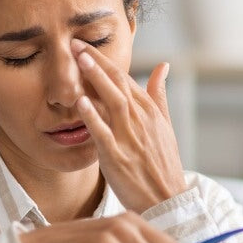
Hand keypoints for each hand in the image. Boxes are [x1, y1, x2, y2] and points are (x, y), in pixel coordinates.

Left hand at [71, 39, 188, 213]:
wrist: (167, 200)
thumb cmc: (163, 164)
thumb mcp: (165, 125)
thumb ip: (159, 94)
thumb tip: (163, 66)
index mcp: (149, 111)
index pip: (124, 77)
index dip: (103, 59)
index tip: (84, 45)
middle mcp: (140, 119)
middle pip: (116, 83)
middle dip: (95, 61)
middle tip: (75, 42)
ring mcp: (129, 137)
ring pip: (111, 101)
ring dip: (95, 78)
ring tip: (78, 60)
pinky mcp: (117, 157)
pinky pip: (103, 133)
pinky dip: (92, 116)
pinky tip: (79, 102)